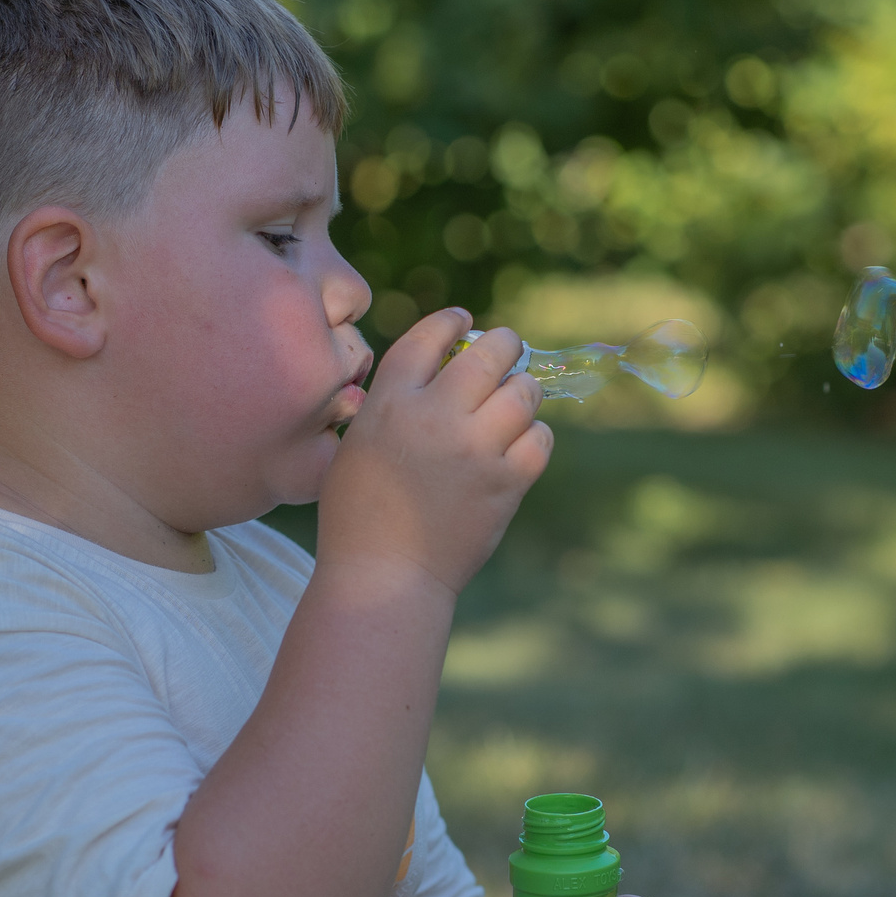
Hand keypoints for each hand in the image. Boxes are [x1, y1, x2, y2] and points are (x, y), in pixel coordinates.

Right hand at [313, 308, 551, 599]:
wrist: (385, 576)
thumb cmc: (358, 516)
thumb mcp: (356, 446)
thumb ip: (390, 407)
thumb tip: (436, 376)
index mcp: (389, 403)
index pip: (428, 338)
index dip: (450, 322)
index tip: (463, 320)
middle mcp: (435, 417)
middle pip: (488, 353)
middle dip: (504, 343)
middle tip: (507, 347)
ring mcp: (475, 449)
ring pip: (523, 391)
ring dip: (522, 388)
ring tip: (515, 396)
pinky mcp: (505, 483)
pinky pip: (540, 438)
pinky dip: (534, 435)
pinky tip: (520, 442)